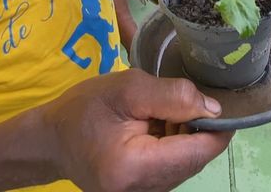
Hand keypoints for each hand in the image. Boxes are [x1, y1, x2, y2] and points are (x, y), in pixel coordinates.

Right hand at [42, 69, 231, 190]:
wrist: (50, 141)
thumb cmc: (83, 111)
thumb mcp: (127, 89)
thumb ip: (173, 96)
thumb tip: (214, 109)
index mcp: (137, 168)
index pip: (200, 152)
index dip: (218, 125)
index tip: (220, 99)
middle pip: (196, 157)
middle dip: (197, 126)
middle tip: (176, 99)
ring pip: (188, 160)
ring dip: (185, 134)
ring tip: (160, 112)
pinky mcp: (147, 190)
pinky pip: (176, 165)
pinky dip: (174, 142)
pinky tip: (156, 126)